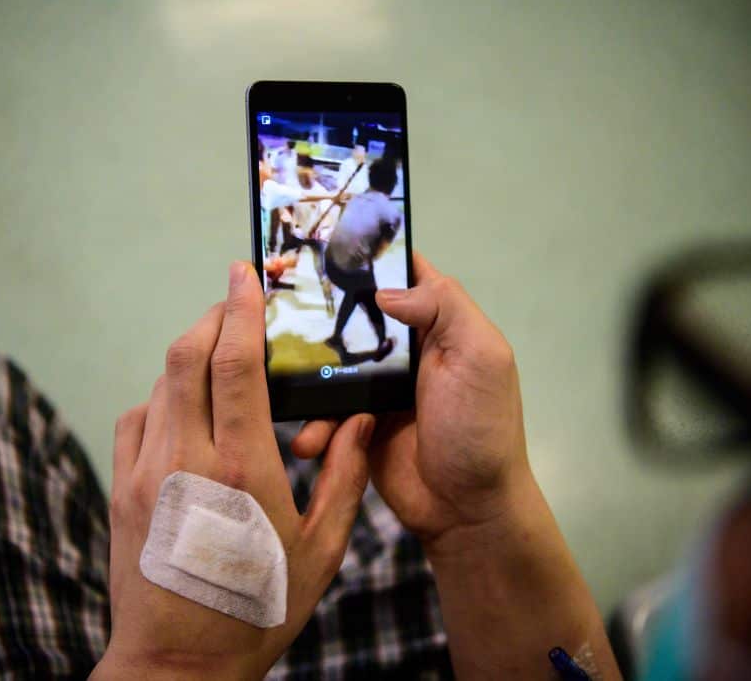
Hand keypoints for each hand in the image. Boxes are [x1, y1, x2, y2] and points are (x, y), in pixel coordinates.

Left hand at [94, 262, 375, 679]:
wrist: (177, 664)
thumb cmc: (257, 607)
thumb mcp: (320, 550)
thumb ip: (342, 476)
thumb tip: (357, 418)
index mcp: (241, 468)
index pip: (233, 364)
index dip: (240, 309)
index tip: (245, 274)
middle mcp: (185, 458)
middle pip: (186, 354)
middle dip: (211, 316)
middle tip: (236, 302)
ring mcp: (144, 471)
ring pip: (161, 382)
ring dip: (190, 356)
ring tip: (220, 355)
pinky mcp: (121, 487)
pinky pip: (137, 417)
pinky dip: (164, 397)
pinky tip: (187, 410)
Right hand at [293, 253, 621, 678]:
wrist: (467, 510)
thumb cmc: (480, 429)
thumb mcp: (480, 358)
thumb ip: (444, 309)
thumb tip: (385, 290)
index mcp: (438, 323)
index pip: (402, 273)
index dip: (369, 254)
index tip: (321, 240)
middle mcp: (404, 347)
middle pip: (353, 313)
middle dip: (317, 310)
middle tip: (270, 306)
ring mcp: (376, 386)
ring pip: (329, 362)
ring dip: (306, 375)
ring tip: (278, 383)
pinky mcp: (355, 423)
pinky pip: (323, 411)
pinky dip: (312, 423)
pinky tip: (306, 440)